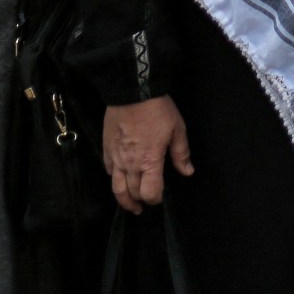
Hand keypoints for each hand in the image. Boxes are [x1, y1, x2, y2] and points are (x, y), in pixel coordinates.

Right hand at [102, 96, 193, 213]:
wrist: (133, 91)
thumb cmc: (158, 110)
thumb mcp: (177, 129)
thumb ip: (181, 154)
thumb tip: (187, 172)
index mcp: (149, 161)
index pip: (150, 193)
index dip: (156, 199)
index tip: (160, 196)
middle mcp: (130, 164)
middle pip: (132, 193)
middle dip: (140, 200)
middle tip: (145, 202)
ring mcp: (116, 158)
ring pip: (116, 187)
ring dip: (123, 199)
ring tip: (130, 203)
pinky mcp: (106, 149)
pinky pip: (108, 171)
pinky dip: (114, 178)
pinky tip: (119, 178)